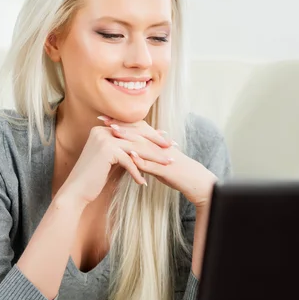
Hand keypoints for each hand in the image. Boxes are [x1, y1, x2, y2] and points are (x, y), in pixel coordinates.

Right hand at [59, 123, 178, 206]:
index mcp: (104, 129)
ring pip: (136, 148)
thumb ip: (123, 151)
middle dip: (156, 143)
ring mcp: (103, 139)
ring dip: (154, 157)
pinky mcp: (106, 151)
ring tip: (167, 165)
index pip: (133, 130)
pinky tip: (144, 183)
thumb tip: (142, 149)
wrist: (76, 191)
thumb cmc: (93, 178)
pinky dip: (137, 172)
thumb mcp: (111, 160)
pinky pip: (128, 161)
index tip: (166, 142)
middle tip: (173, 149)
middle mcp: (103, 130)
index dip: (150, 136)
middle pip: (136, 136)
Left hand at [99, 116, 217, 207]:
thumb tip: (132, 151)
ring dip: (128, 137)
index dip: (121, 122)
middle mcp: (159, 145)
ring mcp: (163, 155)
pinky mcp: (166, 168)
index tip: (105, 117)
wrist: (196, 181)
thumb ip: (146, 153)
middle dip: (120, 124)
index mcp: (156, 142)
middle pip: (137, 131)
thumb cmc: (176, 171)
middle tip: (102, 118)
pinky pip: (153, 163)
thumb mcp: (159, 159)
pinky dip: (141, 159)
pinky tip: (130, 155)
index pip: (137, 128)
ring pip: (143, 144)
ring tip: (113, 131)